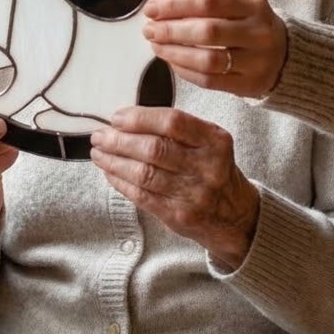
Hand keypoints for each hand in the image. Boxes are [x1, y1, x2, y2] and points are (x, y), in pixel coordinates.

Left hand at [90, 106, 259, 269]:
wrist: (235, 216)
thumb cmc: (213, 169)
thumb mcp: (209, 142)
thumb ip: (178, 130)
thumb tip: (128, 120)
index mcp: (215, 140)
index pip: (172, 122)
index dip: (140, 118)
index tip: (117, 118)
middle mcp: (207, 166)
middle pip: (154, 149)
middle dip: (120, 140)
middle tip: (99, 135)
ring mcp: (193, 193)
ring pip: (144, 173)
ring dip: (114, 161)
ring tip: (98, 153)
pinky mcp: (178, 215)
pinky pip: (142, 196)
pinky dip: (121, 182)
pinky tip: (109, 173)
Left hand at [142, 0, 286, 98]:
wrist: (285, 55)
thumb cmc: (249, 25)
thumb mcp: (237, 5)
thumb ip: (204, 5)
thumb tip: (159, 10)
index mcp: (253, 4)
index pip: (207, 1)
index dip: (175, 5)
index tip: (151, 8)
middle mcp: (259, 32)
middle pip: (206, 32)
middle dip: (171, 31)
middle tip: (149, 30)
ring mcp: (257, 61)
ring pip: (207, 60)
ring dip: (175, 53)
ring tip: (156, 46)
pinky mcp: (250, 85)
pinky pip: (210, 81)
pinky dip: (185, 71)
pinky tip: (172, 62)